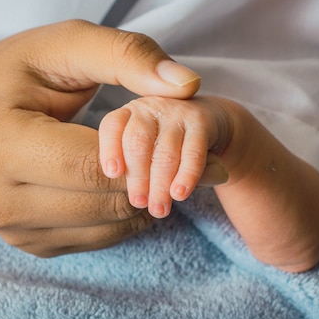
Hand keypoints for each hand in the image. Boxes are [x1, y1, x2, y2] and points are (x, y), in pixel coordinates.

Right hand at [0, 20, 200, 255]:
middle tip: (201, 165)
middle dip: (155, 181)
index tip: (196, 143)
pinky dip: (126, 216)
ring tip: (168, 170)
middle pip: (100, 202)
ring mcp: (8, 228)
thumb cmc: (23, 71)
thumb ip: (128, 56)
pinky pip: (96, 239)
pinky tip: (135, 185)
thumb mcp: (70, 44)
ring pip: (104, 226)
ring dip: (145, 201)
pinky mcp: (28, 243)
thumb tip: (188, 86)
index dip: (148, 156)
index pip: (90, 164)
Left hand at [98, 96, 230, 217]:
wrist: (208, 124)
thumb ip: (131, 169)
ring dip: (161, 184)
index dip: (110, 149)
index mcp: (128, 114)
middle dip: (138, 176)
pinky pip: (193, 153)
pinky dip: (186, 176)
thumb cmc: (163, 145)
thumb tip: (130, 200)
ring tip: (159, 209)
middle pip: (138, 141)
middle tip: (139, 203)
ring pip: (165, 152)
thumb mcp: (143, 151)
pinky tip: (179, 194)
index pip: (112, 126)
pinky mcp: (201, 123)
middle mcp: (149, 109)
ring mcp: (176, 113)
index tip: (112, 174)